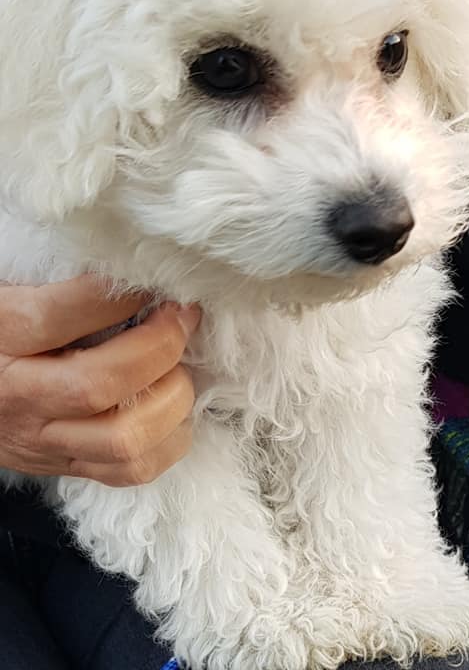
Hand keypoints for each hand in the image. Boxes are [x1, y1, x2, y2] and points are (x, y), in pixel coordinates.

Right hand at [0, 276, 198, 486]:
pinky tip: (172, 405)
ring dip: (172, 399)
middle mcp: (20, 395)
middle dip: (161, 347)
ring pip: (125, 440)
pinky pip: (130, 471)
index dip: (119, 297)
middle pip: (102, 383)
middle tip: (183, 318)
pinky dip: (168, 440)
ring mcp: (43, 440)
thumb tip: (130, 266)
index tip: (153, 281)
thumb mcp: (16, 294)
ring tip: (181, 366)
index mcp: (3, 336)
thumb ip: (62, 282)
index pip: (62, 316)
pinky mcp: (63, 466)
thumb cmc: (2, 328)